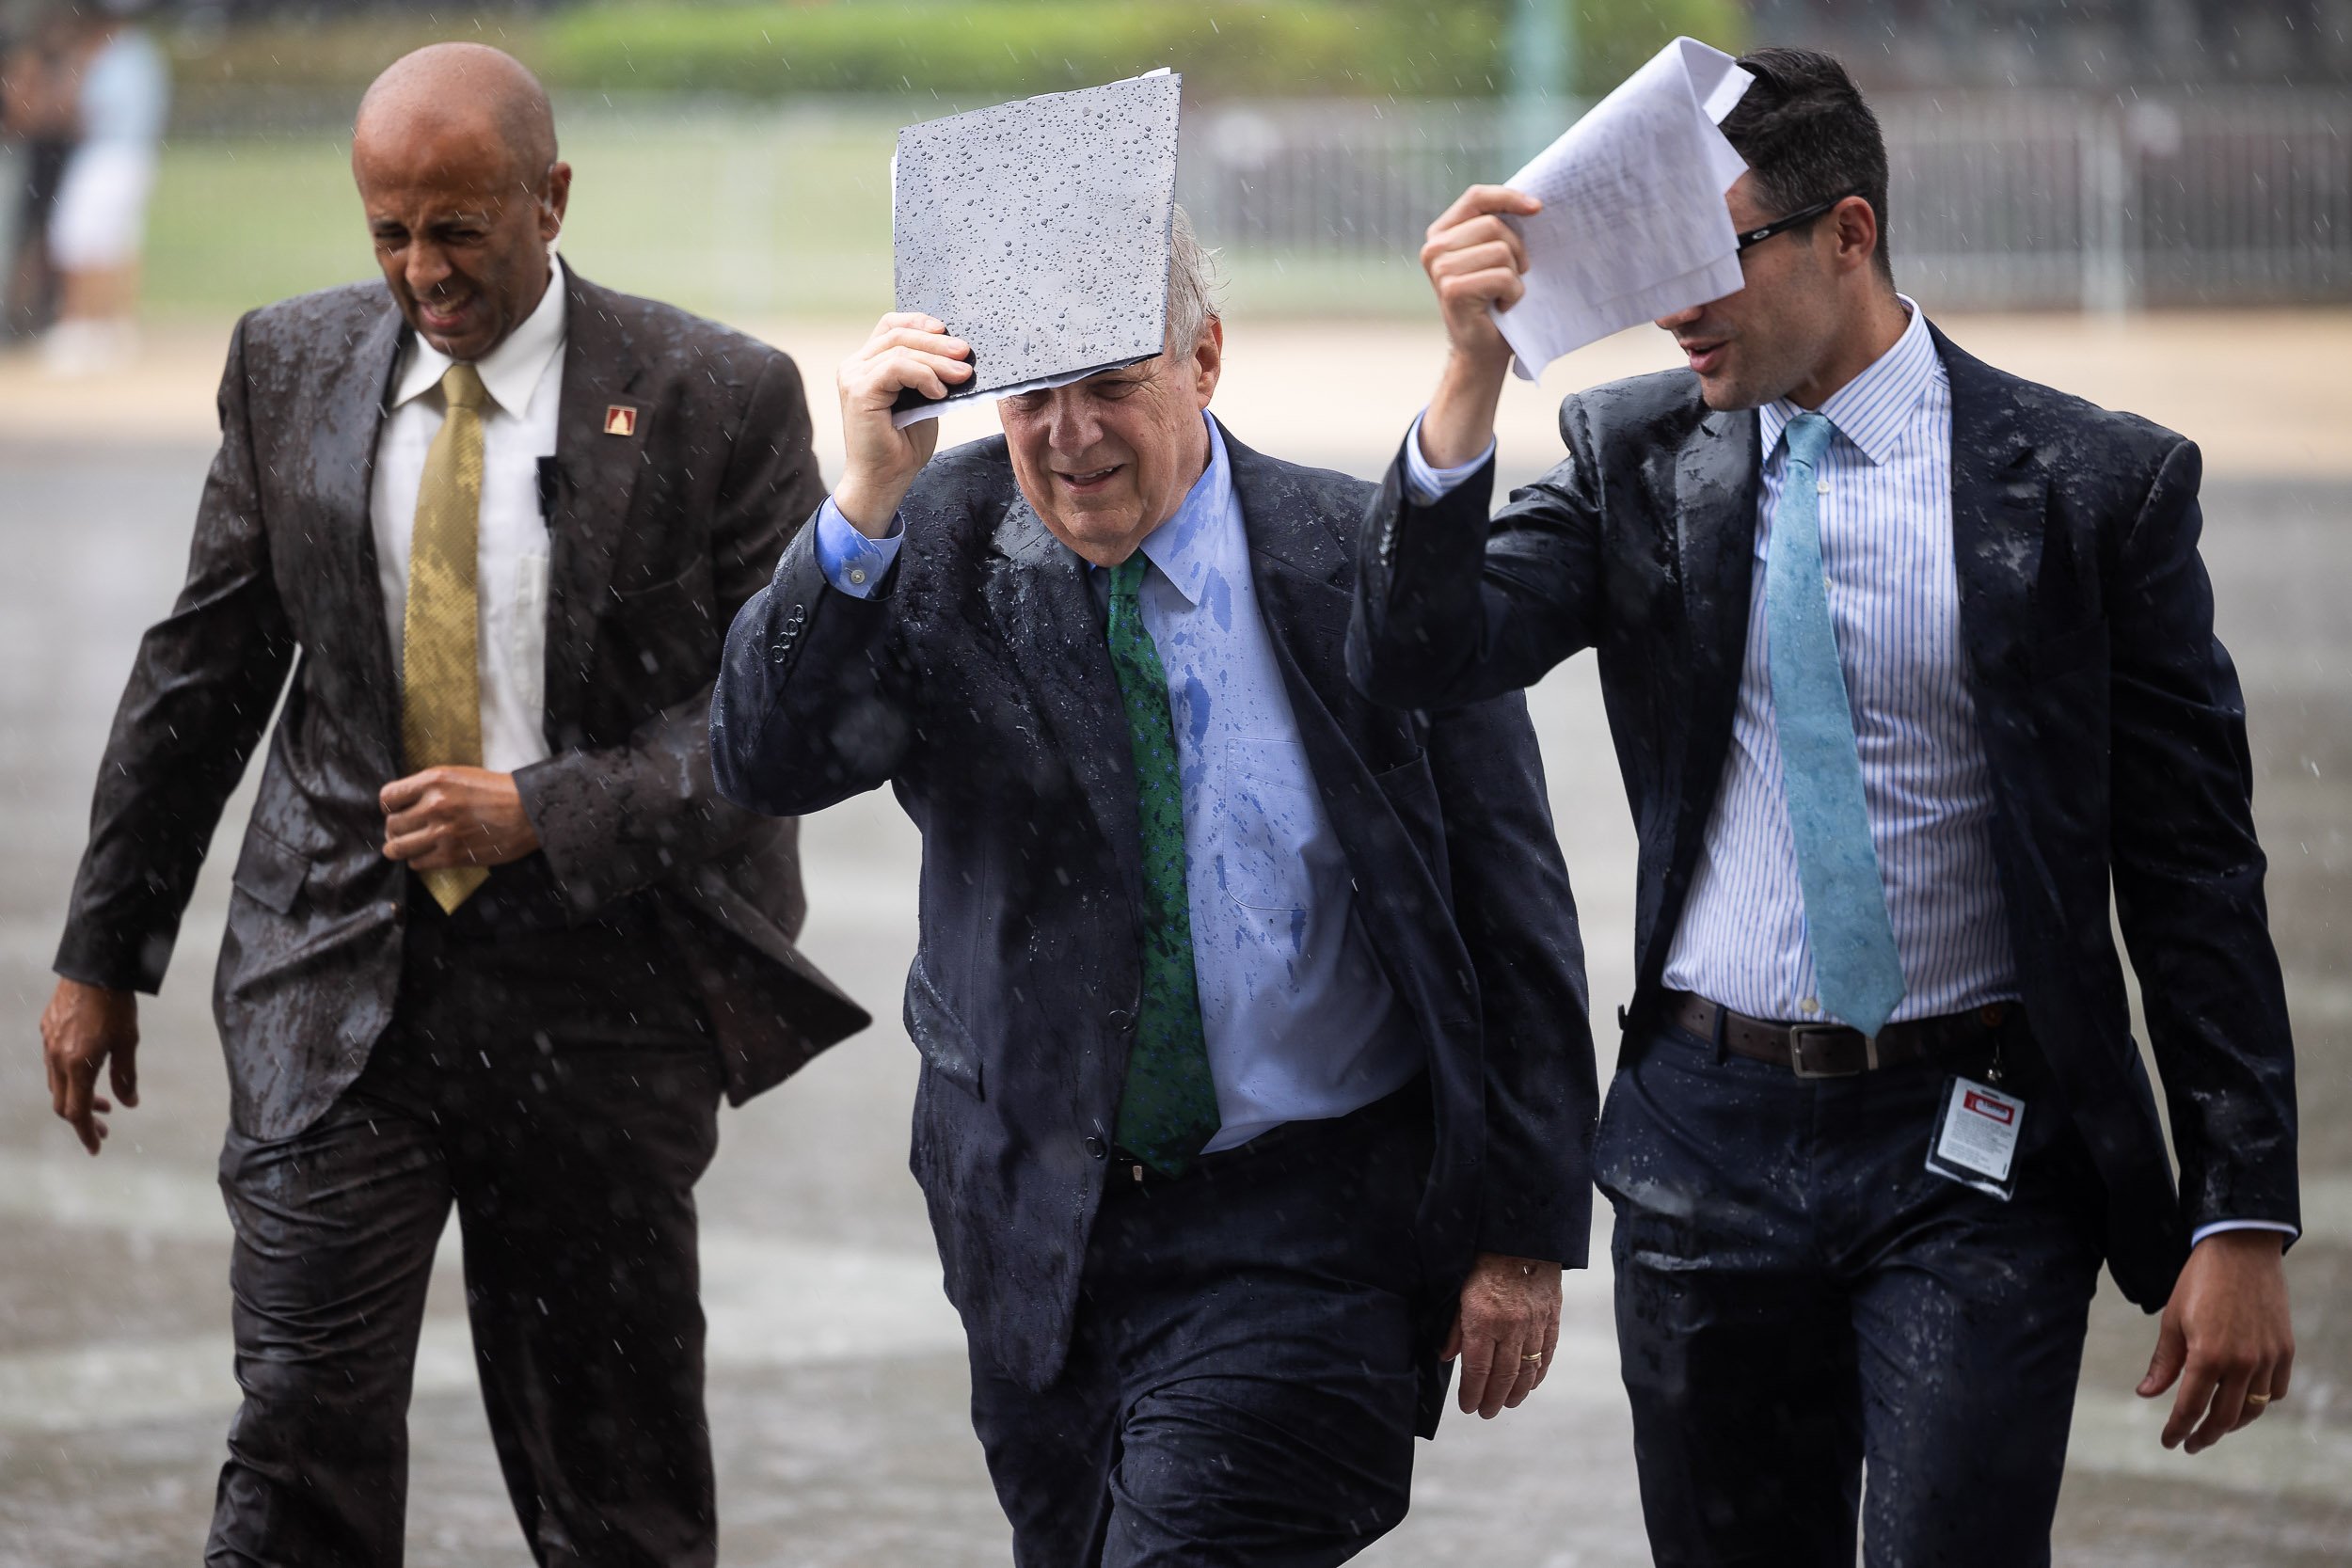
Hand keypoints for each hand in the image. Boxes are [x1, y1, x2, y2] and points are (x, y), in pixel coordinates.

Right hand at [41, 978, 138, 1155]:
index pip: (77, 1112)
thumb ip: (126, 1076)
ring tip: (102, 1100)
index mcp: (77, 1066)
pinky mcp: (46, 1030)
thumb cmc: (116, 1005)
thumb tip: (128, 1104)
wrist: (94, 968)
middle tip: (105, 1126)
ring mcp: (48, 1044)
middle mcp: (56, 1059)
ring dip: (76, 1097)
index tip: (97, 1147)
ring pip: (56, 1084)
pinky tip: (87, 1070)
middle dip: (82, 1120)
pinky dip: (69, 1077)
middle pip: (62, 1103)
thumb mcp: (128, 1043)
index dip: (86, 1133)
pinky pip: (53, 1063)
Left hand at [380, 766, 539, 869]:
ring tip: (407, 847)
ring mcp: (442, 833)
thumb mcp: (459, 775)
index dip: (389, 806)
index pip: (387, 797)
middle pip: (391, 825)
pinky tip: (428, 854)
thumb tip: (405, 803)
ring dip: (400, 848)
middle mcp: (433, 806)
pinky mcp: (453, 855)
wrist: (529, 811)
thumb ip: (430, 786)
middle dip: (395, 829)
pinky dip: (418, 861)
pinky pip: (417, 863)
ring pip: (398, 848)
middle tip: (405, 831)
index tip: (397, 811)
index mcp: (434, 780)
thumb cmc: (498, 791)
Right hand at [833, 312, 972, 534]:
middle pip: (898, 333)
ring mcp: (853, 377)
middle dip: (937, 341)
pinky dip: (923, 376)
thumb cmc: (902, 446)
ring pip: (901, 349)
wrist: (883, 481)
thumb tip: (956, 353)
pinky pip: (897, 368)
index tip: (948, 332)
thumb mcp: (922, 400)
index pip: (891, 326)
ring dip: (937, 360)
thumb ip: (928, 375)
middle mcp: (855, 366)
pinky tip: (938, 393)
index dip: (919, 322)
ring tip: (962, 375)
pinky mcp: (858, 391)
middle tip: (965, 353)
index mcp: (867, 365)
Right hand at [1418, 184, 1542, 469]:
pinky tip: (1502, 306)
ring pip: (1500, 250)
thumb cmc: (1494, 301)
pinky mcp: (1452, 290)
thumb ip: (1498, 227)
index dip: (1509, 197)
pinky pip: (1502, 276)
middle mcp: (1433, 248)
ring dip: (1514, 275)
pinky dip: (1513, 293)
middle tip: (1512, 277)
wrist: (1483, 350)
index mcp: (1441, 233)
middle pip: (1493, 225)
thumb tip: (1533, 201)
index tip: (1538, 208)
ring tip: (1503, 294)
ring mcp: (1439, 269)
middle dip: (1516, 251)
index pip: (1477, 197)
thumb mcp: (1494, 255)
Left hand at [1444, 1251, 1561, 1418]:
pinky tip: (1531, 1385)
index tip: (1468, 1407)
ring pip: (1527, 1369)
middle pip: (1503, 1375)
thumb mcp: (1459, 1292)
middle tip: (1486, 1412)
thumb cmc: (1483, 1263)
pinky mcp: (1551, 1318)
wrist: (1520, 1237)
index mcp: (1483, 1319)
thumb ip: (1454, 1328)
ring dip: (1517, 1392)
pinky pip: (1547, 1353)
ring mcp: (1534, 1323)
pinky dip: (1538, 1373)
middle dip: (1493, 1398)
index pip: (1477, 1368)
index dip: (1472, 1392)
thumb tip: (1447, 1358)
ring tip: (1508, 1404)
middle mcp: (1511, 1326)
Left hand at [2137, 1228, 2293, 1453]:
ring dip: (2232, 1424)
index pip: (2190, 1407)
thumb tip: (2146, 1394)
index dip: (2177, 1429)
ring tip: (2214, 1427)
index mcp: (2207, 1356)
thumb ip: (2164, 1362)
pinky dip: (2260, 1403)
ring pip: (2252, 1408)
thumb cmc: (2199, 1283)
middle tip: (2190, 1445)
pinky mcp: (2284, 1350)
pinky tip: (2244, 1402)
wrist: (2240, 1251)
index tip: (2169, 1443)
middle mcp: (2242, 1363)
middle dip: (2204, 1435)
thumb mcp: (2172, 1320)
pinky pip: (2275, 1391)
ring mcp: (2267, 1358)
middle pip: (2224, 1417)